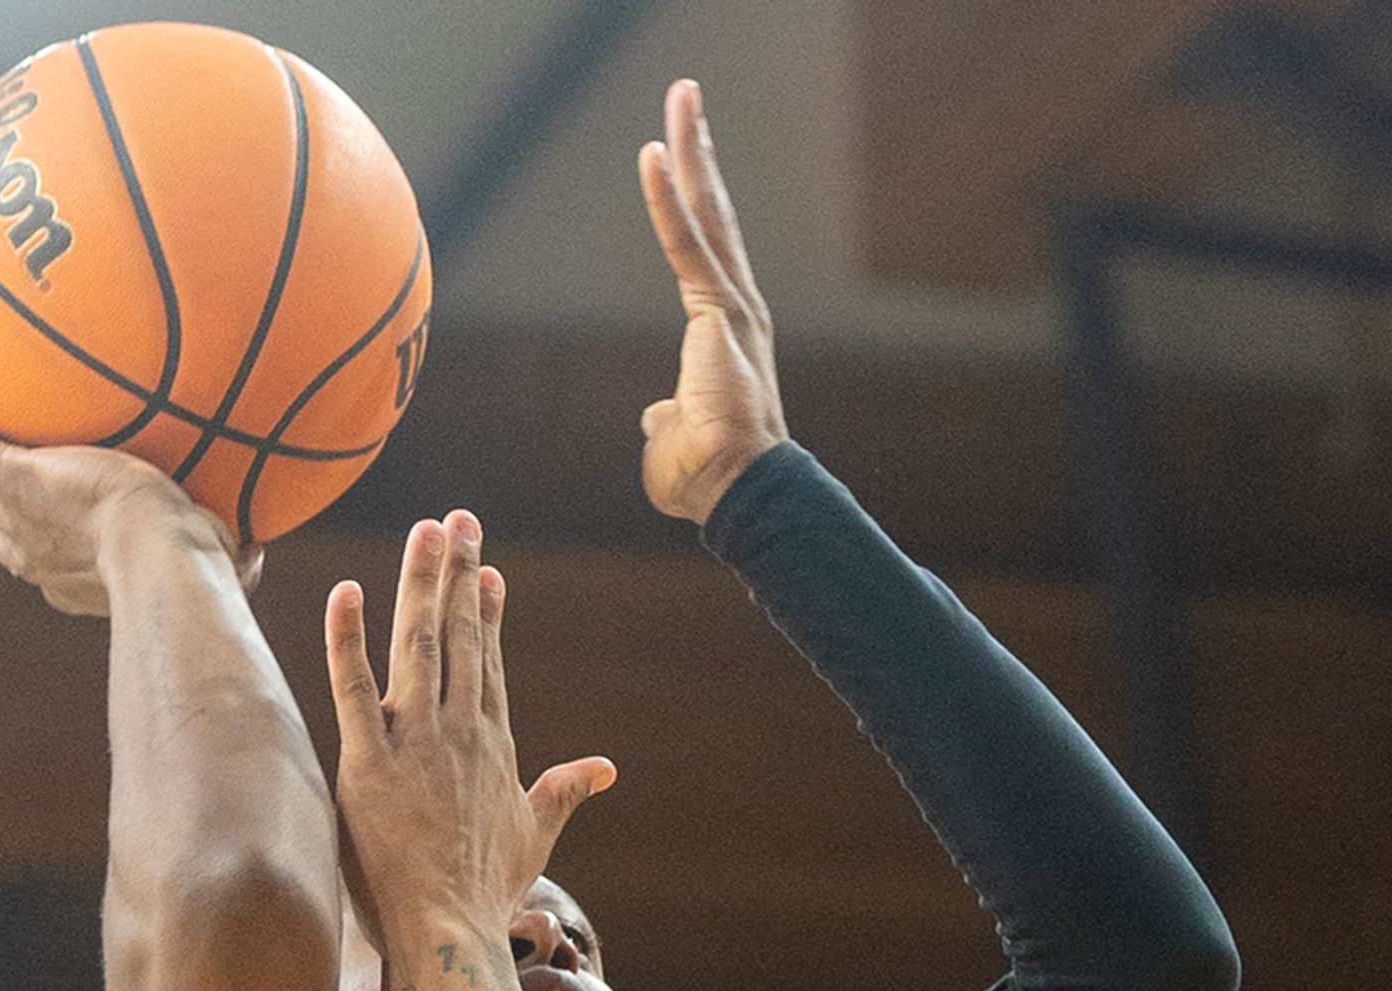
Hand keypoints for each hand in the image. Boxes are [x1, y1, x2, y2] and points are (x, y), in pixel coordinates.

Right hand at [0, 360, 257, 613]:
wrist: (163, 559)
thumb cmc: (198, 571)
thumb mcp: (212, 560)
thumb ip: (228, 553)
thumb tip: (259, 554)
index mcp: (70, 575)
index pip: (36, 552)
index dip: (25, 533)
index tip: (27, 514)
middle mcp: (31, 553)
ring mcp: (13, 517)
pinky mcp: (9, 481)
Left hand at [323, 511, 613, 952]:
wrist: (450, 932)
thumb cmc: (487, 894)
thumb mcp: (534, 836)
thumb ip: (564, 792)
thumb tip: (605, 767)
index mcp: (493, 746)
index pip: (487, 663)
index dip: (485, 613)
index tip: (487, 572)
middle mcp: (458, 732)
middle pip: (458, 637)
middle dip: (459, 574)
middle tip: (458, 520)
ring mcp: (414, 744)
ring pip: (417, 645)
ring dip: (421, 583)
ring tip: (424, 532)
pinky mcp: (369, 764)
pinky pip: (354, 689)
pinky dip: (349, 639)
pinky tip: (348, 591)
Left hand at [635, 78, 786, 522]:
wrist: (736, 493)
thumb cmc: (707, 478)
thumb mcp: (673, 436)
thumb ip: (666, 416)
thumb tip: (657, 414)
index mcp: (724, 332)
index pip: (702, 248)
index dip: (687, 197)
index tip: (673, 152)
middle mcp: (737, 309)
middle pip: (712, 211)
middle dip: (699, 150)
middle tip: (687, 95)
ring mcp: (734, 307)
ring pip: (707, 211)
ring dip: (693, 149)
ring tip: (683, 95)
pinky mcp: (720, 313)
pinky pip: (687, 245)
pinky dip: (669, 198)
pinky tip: (654, 151)